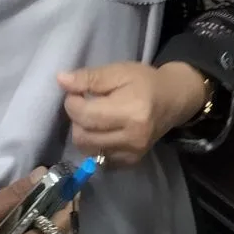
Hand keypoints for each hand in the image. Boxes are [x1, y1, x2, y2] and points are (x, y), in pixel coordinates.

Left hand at [59, 61, 204, 166]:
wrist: (172, 100)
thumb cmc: (144, 82)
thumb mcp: (118, 71)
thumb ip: (90, 77)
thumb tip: (61, 80)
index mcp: (131, 111)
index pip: (84, 115)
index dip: (72, 102)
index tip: (77, 92)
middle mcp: (132, 137)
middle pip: (82, 136)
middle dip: (76, 118)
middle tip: (85, 104)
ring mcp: (133, 153)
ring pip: (87, 150)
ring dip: (84, 132)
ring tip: (94, 117)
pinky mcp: (131, 162)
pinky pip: (98, 159)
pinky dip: (95, 144)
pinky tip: (103, 130)